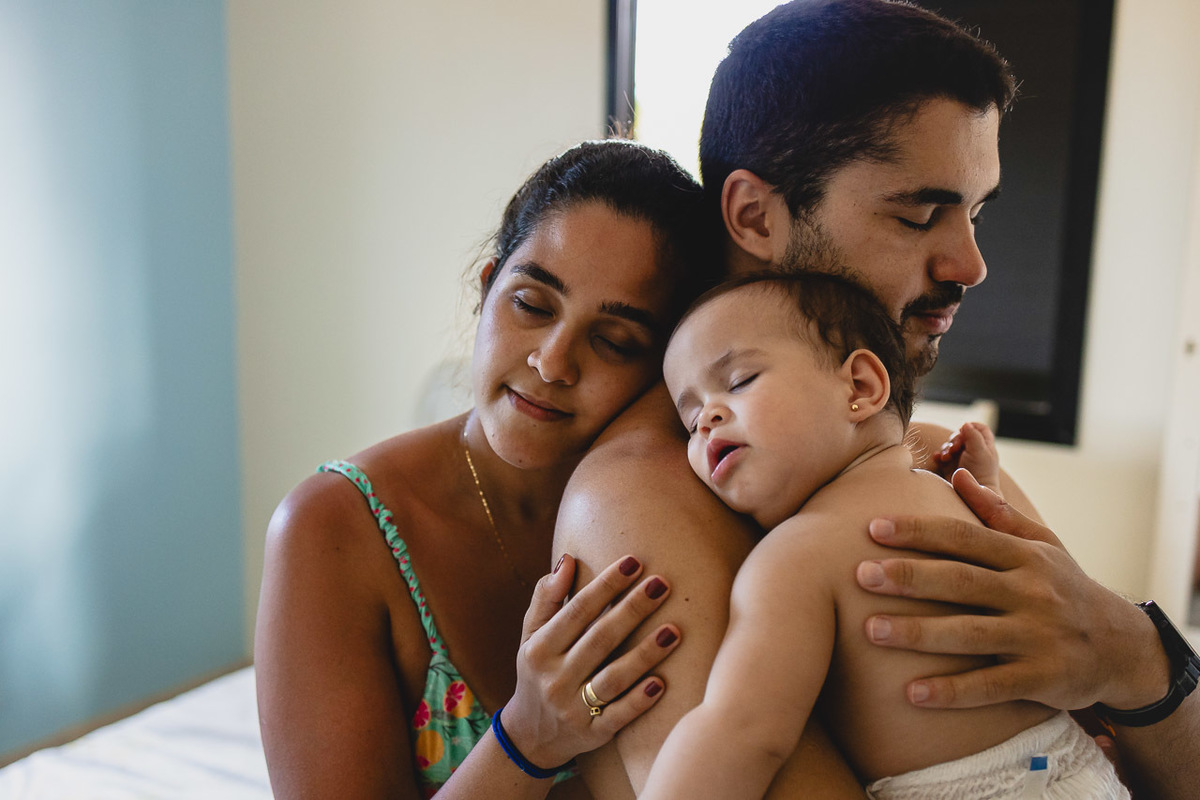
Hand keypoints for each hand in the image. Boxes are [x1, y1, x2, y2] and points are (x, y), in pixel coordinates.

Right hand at [501, 554, 679, 767]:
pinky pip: (618, 716)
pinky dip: (639, 701)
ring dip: (644, 654)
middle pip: (599, 639)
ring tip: (674, 630)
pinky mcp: (592, 734)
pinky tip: (662, 682)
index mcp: (539, 649)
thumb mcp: (531, 634)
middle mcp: (554, 679)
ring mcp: (573, 709)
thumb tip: (567, 559)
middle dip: (632, 609)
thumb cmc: (538, 670)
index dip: (606, 585)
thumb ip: (546, 597)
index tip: (634, 562)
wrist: (531, 735)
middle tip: (663, 584)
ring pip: (613, 678)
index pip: (577, 611)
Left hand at [856, 469, 1169, 711]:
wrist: (1123, 648)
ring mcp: (1037, 637)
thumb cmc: (1066, 588)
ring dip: (918, 633)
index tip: (873, 527)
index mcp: (1024, 557)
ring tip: (870, 630)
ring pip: (970, 634)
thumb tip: (957, 473)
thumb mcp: (1043, 545)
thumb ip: (998, 512)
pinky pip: (991, 687)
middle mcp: (1030, 593)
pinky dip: (952, 691)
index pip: (964, 537)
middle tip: (860, 575)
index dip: (918, 531)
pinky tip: (912, 694)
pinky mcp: (1042, 679)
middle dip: (909, 577)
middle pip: (961, 581)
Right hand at [931, 422, 1001, 494]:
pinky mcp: (950, 467)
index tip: (964, 432)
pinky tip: (938, 459)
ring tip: (946, 457)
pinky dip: (939, 455)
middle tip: (954, 449)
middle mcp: (973, 451)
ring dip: (946, 448)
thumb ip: (974, 436)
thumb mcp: (980, 452)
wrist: (971, 494)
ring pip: (950, 445)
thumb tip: (966, 424)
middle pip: (961, 435)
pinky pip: (941, 456)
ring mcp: (961, 459)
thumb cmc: (980, 474)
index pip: (979, 428)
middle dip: (955, 440)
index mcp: (985, 446)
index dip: (971, 427)